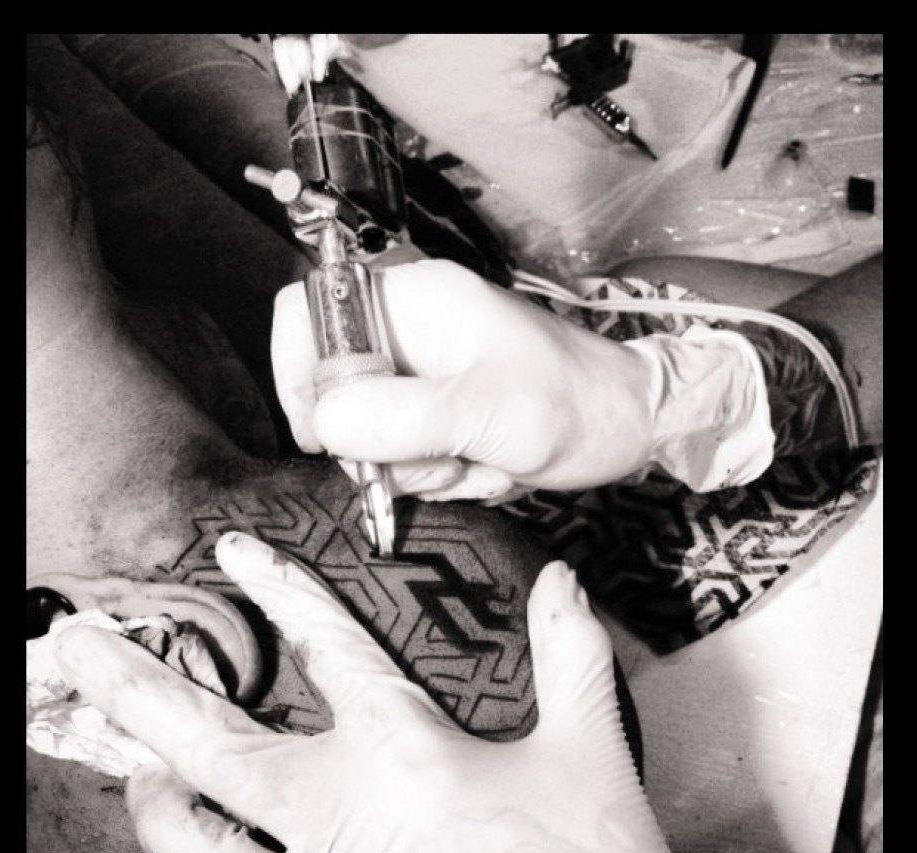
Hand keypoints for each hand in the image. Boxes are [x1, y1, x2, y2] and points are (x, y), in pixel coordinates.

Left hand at [54, 532, 712, 852]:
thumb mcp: (588, 746)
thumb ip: (566, 652)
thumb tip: (560, 581)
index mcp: (403, 755)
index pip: (326, 647)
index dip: (280, 588)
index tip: (234, 549)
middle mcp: (339, 823)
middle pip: (205, 743)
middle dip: (131, 685)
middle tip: (77, 646)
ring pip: (191, 841)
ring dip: (148, 795)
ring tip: (132, 770)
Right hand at [272, 259, 657, 502]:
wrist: (631, 427)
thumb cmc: (574, 405)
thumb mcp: (488, 413)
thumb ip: (402, 418)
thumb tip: (327, 423)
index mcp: (414, 299)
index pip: (307, 313)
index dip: (298, 374)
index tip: (326, 435)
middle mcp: (408, 330)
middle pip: (333, 390)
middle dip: (378, 446)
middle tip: (437, 463)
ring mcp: (423, 372)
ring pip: (367, 433)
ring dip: (415, 470)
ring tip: (475, 467)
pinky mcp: (438, 409)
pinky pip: (402, 453)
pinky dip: (435, 476)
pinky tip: (482, 471)